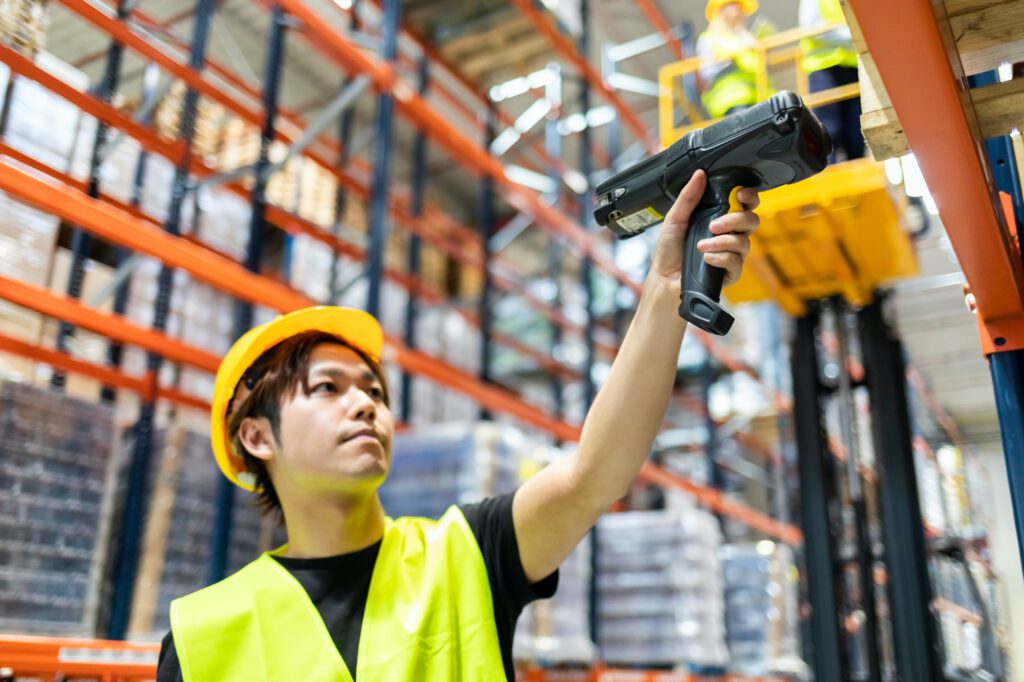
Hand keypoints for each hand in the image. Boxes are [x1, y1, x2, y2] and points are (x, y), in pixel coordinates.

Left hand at [648, 169, 760, 297]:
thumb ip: (688, 197)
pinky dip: (721, 258)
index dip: (748, 196)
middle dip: (735, 220)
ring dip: (723, 242)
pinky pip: (736, 263)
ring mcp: (732, 254)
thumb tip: (699, 175)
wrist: (664, 278)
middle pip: (751, 221)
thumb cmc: (670, 250)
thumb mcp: (674, 219)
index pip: (744, 204)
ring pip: (744, 243)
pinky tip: (707, 259)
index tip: (740, 194)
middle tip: (714, 225)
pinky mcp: (730, 272)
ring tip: (702, 245)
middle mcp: (729, 235)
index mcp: (719, 218)